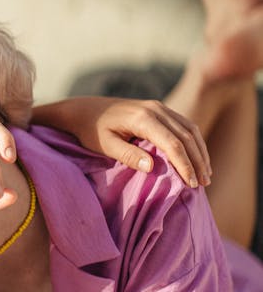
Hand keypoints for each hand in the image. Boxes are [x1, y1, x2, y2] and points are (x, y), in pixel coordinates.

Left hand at [35, 97, 209, 187]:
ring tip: (206, 174)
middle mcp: (155, 109)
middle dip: (198, 161)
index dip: (185, 165)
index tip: (192, 184)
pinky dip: (193, 142)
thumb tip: (153, 167)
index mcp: (142, 118)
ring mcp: (159, 107)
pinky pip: (183, 125)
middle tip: (204, 184)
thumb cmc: (91, 130)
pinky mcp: (159, 109)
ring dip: (200, 151)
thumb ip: (128, 155)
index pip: (172, 143)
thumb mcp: (104, 145)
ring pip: (189, 129)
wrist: (83, 110)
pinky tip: (196, 157)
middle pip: (186, 136)